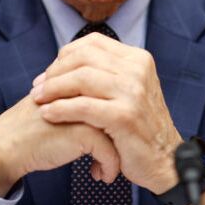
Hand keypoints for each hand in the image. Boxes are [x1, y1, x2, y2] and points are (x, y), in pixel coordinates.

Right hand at [0, 93, 120, 197]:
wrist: (7, 145)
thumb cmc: (31, 128)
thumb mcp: (59, 106)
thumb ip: (81, 103)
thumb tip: (109, 112)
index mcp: (80, 82)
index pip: (116, 99)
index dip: (119, 124)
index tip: (117, 142)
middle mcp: (86, 92)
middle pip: (121, 113)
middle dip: (123, 138)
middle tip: (120, 155)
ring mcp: (86, 110)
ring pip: (120, 132)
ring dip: (119, 154)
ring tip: (109, 168)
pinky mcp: (83, 131)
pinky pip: (110, 151)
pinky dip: (110, 167)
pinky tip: (100, 176)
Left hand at [32, 33, 182, 192]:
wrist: (166, 160)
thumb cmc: (140, 128)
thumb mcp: (129, 90)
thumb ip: (106, 73)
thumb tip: (66, 61)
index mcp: (138, 59)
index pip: (92, 43)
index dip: (65, 56)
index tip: (48, 74)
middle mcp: (137, 70)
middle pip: (83, 58)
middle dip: (55, 72)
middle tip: (38, 88)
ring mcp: (133, 92)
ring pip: (81, 79)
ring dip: (53, 89)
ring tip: (38, 100)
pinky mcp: (125, 116)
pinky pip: (83, 106)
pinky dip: (60, 109)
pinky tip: (48, 114)